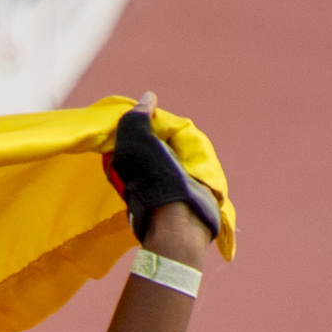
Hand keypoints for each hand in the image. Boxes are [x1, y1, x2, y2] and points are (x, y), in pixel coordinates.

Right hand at [105, 90, 219, 248]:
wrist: (173, 234)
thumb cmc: (157, 184)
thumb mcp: (140, 144)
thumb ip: (139, 118)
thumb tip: (148, 97)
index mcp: (199, 151)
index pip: (171, 132)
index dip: (148, 131)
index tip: (128, 137)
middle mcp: (205, 173)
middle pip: (171, 157)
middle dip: (150, 156)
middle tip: (126, 161)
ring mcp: (200, 198)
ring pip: (170, 179)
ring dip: (152, 179)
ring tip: (132, 183)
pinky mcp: (191, 219)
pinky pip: (171, 201)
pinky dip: (157, 198)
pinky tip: (143, 203)